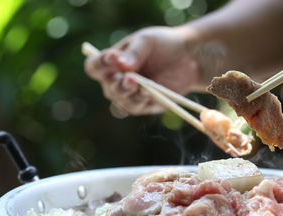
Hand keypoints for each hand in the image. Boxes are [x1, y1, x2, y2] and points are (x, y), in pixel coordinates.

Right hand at [84, 26, 200, 114]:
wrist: (188, 57)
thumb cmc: (162, 44)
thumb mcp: (147, 41)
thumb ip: (133, 53)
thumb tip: (120, 65)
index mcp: (111, 63)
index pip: (94, 67)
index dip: (100, 64)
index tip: (111, 57)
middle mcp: (117, 82)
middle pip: (110, 89)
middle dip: (120, 85)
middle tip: (131, 79)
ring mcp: (130, 96)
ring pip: (124, 101)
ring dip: (132, 96)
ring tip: (144, 88)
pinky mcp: (146, 105)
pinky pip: (141, 107)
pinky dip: (145, 101)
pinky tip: (151, 94)